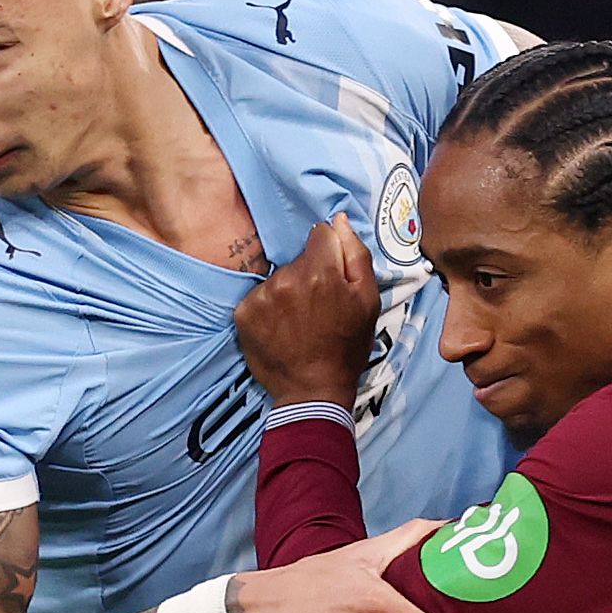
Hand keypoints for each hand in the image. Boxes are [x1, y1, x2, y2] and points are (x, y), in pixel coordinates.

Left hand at [235, 214, 378, 408]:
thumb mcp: (368, 301)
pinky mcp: (244, 313)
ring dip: (287, 291)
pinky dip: (268, 308)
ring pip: (278, 277)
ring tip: (298, 320)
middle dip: (309, 273)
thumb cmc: (346, 347)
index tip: (332, 275)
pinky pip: (258, 297)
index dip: (329, 251)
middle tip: (317, 306)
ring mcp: (262, 296)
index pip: (320, 234)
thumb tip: (339, 221)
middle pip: (298, 258)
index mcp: (320, 271)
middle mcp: (286, 278)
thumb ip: (355, 255)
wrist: (313, 391)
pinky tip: (280, 328)